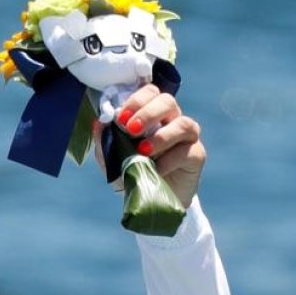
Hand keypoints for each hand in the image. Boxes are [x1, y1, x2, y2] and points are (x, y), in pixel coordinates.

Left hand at [114, 84, 205, 208]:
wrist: (150, 201)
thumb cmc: (132, 172)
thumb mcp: (112, 159)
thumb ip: (105, 140)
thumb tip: (98, 123)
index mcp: (151, 115)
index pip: (149, 93)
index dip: (137, 100)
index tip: (120, 117)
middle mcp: (172, 120)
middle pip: (168, 101)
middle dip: (148, 112)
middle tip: (131, 129)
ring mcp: (187, 137)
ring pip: (183, 124)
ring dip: (161, 136)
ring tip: (143, 151)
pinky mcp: (197, 155)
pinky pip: (187, 151)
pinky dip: (169, 160)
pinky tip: (155, 170)